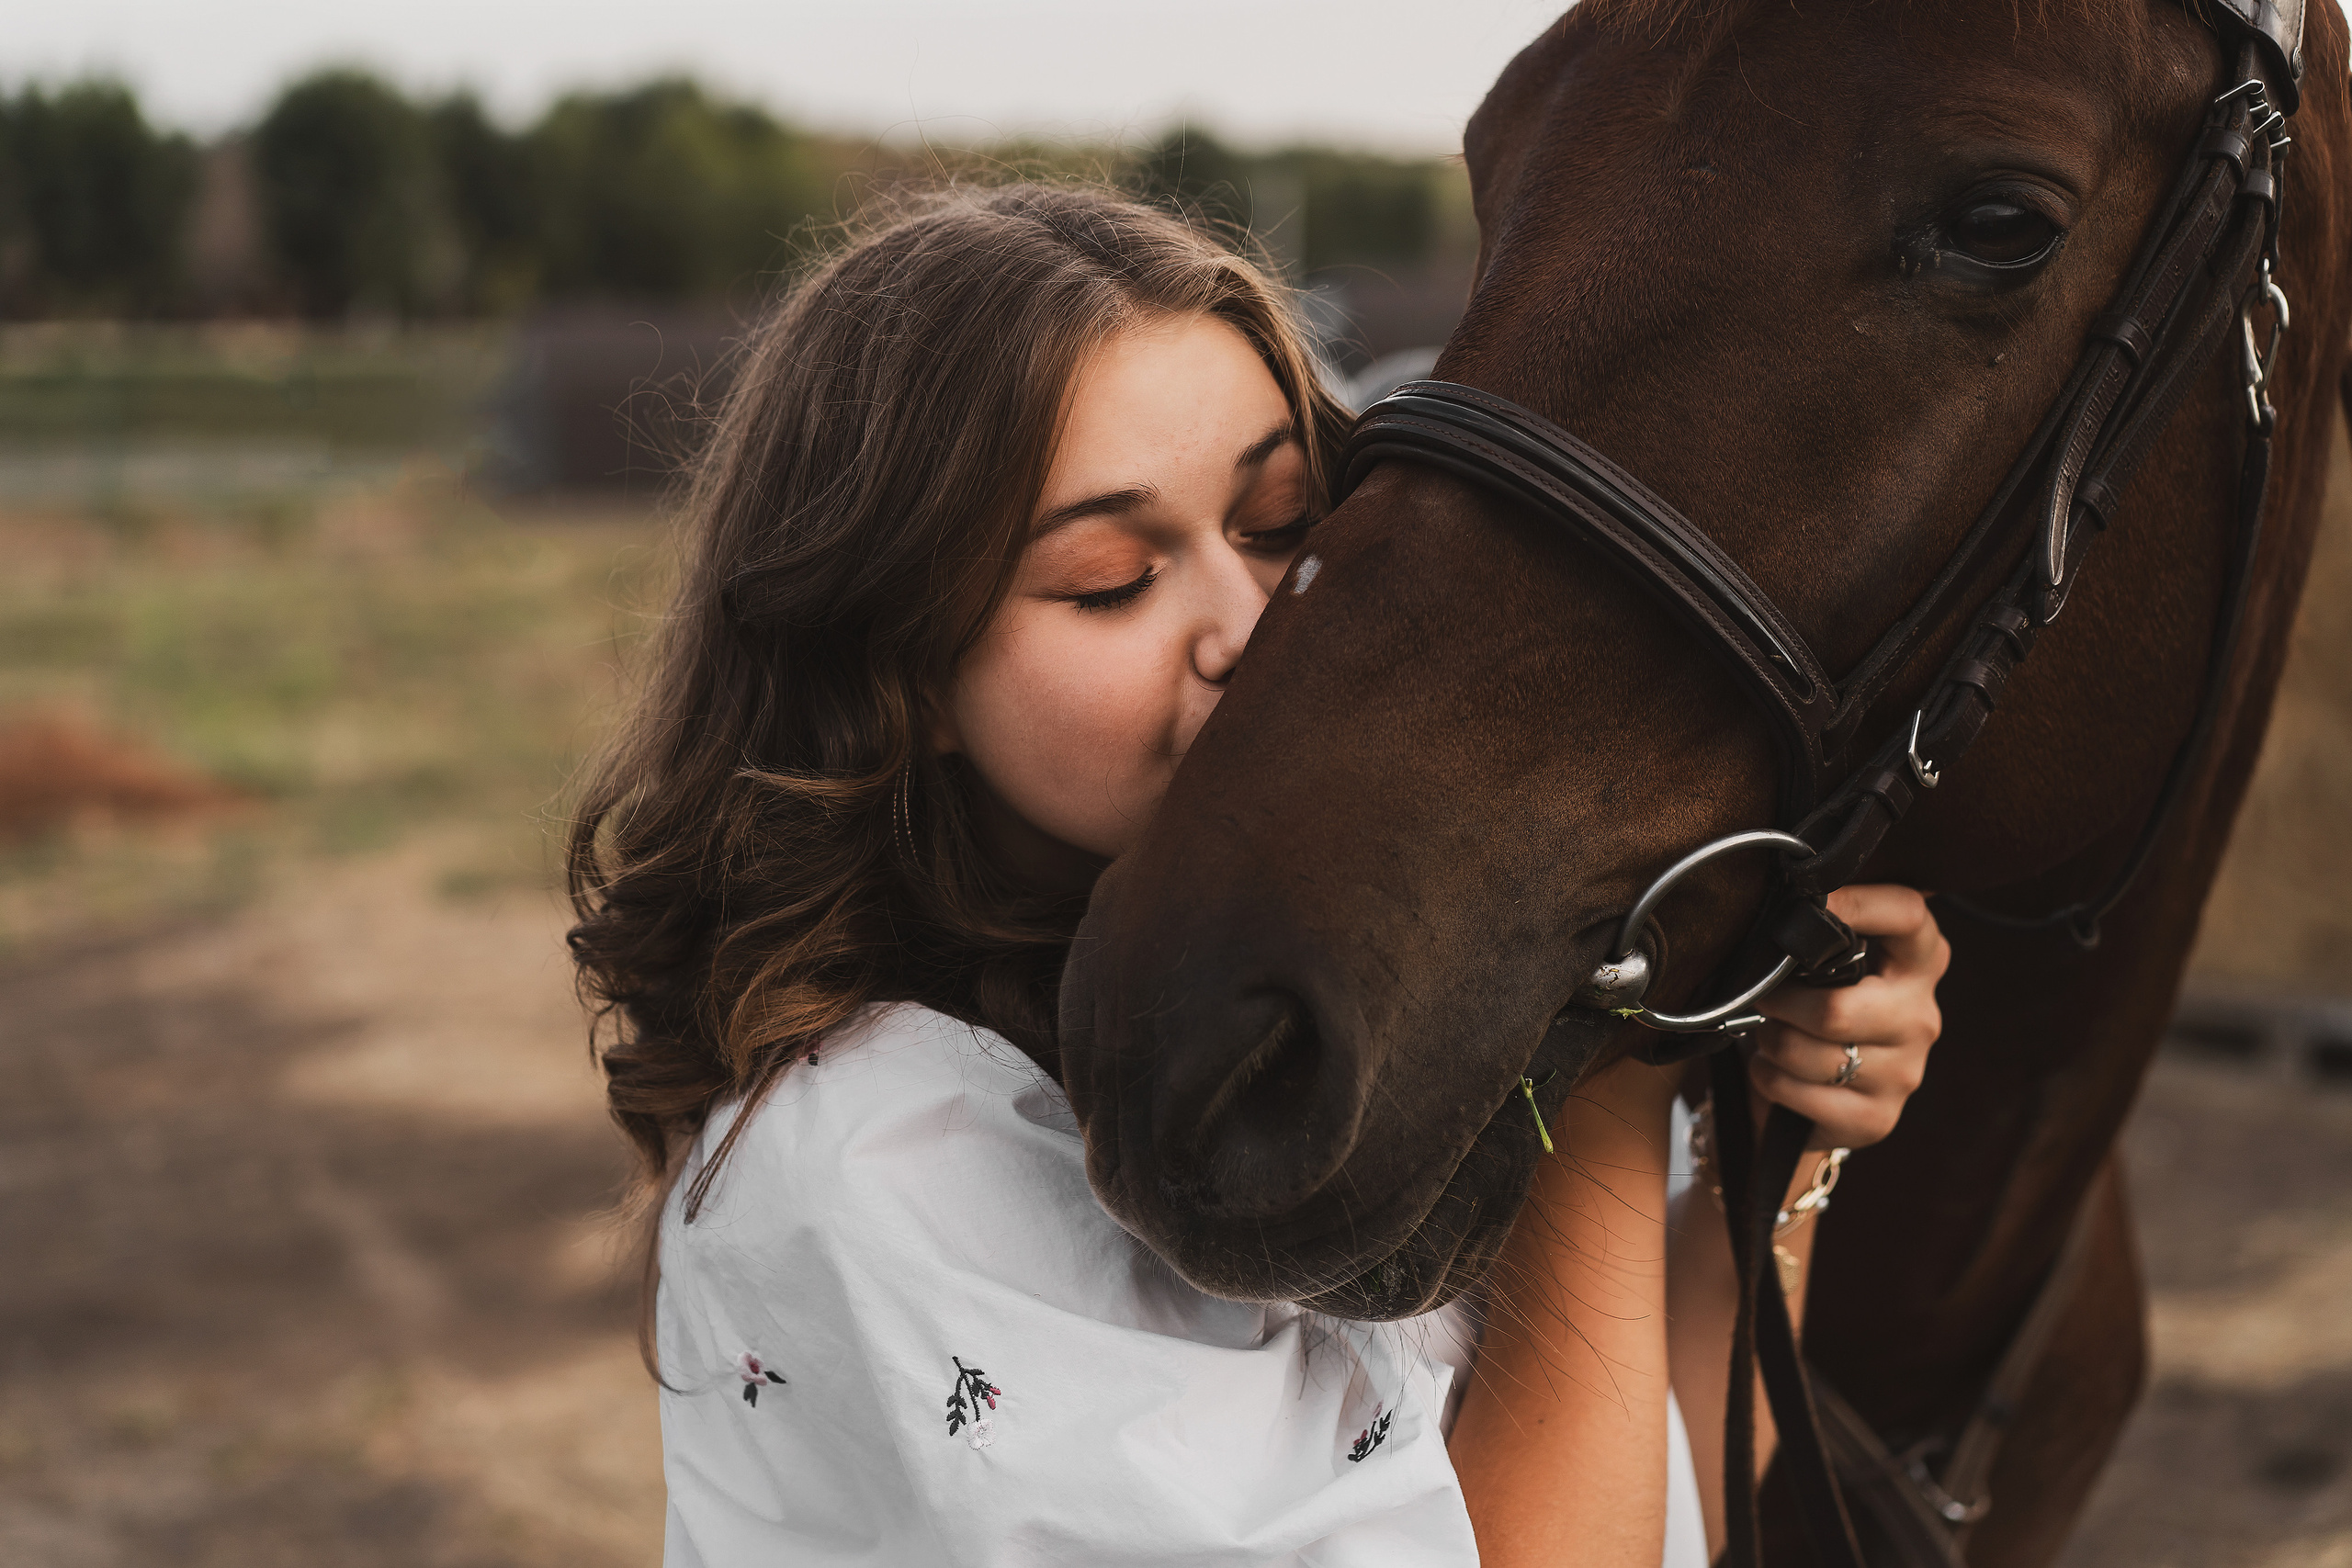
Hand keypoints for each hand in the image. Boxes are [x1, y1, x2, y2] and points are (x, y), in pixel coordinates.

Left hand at [1748, 884, 1947, 1149]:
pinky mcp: (1876, 1119)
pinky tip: (1778, 1073)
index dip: (1860, 902)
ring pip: (1805, 1053)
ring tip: (1772, 1037)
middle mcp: (1921, 1016)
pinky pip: (1794, 1092)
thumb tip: (1777, 910)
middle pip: (1835, 1010)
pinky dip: (1768, 1079)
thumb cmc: (1812, 1010)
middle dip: (1780, 1005)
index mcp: (1919, 962)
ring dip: (1770, 1042)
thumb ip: (1818, 935)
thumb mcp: (1823, 964)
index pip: (1908, 915)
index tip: (1813, 899)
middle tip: (1763, 999)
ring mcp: (1905, 1073)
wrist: (1812, 1097)